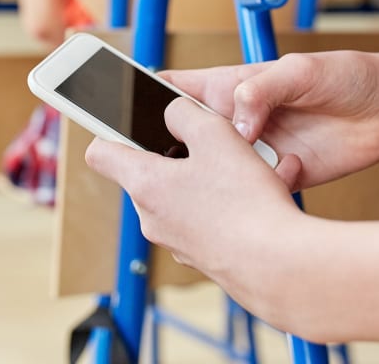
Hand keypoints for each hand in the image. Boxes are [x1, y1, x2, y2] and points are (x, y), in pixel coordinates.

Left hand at [85, 98, 306, 306]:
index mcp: (145, 183)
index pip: (101, 153)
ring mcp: (177, 241)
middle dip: (181, 154)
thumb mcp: (214, 134)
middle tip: (214, 143)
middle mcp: (153, 217)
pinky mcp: (204, 256)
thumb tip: (173, 113)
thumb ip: (184, 113)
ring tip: (251, 167)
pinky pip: (211, 218)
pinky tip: (265, 193)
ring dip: (214, 177)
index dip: (111, 132)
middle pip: (152, 172)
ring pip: (188, 195)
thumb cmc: (243, 203)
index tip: (129, 123)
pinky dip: (231, 203)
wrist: (277, 265)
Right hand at [161, 50, 378, 190]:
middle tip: (180, 163)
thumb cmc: (346, 76)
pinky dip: (263, 192)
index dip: (141, 98)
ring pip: (217, 173)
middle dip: (173, 154)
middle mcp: (236, 121)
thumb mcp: (302, 71)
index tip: (118, 113)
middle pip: (185, 139)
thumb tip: (237, 123)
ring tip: (233, 175)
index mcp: (230, 87)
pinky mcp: (278, 177)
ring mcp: (255, 152)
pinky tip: (287, 174)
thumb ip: (263, 90)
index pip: (174, 90)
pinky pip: (255, 192)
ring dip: (219, 179)